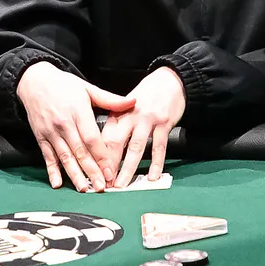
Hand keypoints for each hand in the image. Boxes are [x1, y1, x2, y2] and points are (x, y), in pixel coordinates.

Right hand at [15, 62, 133, 191]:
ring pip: (64, 157)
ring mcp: (51, 132)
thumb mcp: (88, 88)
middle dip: (91, 171)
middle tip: (101, 187)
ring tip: (83, 189)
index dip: (101, 156)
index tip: (111, 171)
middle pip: (79, 151)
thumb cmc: (63, 85)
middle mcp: (64, 124)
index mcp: (78, 111)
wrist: (34, 81)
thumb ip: (110, 99)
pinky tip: (58, 184)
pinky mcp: (40, 137)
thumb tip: (133, 102)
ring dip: (74, 175)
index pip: (91, 138)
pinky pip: (47, 157)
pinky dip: (52, 171)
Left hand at [100, 67, 185, 188]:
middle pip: (117, 143)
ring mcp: (148, 120)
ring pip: (136, 147)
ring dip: (128, 168)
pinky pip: (159, 147)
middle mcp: (131, 116)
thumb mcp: (126, 106)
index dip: (98, 156)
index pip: (105, 137)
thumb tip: (102, 149)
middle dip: (109, 165)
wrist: (170, 80)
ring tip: (122, 184)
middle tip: (104, 184)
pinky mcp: (164, 123)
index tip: (94, 173)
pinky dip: (156, 163)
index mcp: (119, 113)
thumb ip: (116, 124)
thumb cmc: (146, 96)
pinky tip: (152, 177)